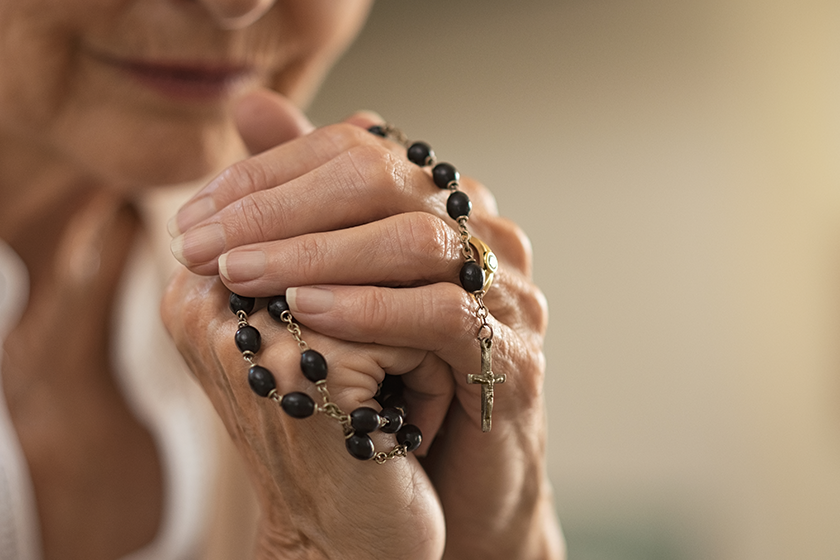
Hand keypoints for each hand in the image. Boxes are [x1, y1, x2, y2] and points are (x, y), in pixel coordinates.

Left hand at [166, 88, 563, 558]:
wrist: (446, 481)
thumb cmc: (384, 375)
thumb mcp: (335, 284)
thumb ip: (300, 198)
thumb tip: (247, 102)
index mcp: (442, 205)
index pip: (357, 149)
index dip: (272, 170)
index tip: (198, 212)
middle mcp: (482, 233)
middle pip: (385, 179)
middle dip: (282, 207)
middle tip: (203, 242)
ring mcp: (507, 291)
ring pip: (418, 239)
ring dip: (318, 252)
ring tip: (242, 274)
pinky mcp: (514, 356)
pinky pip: (446, 313)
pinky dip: (372, 307)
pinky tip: (307, 312)